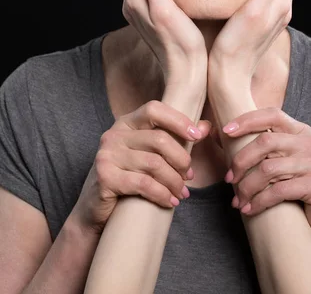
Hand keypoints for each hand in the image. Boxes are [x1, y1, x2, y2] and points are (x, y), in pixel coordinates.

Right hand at [71, 101, 211, 233]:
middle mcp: (114, 134)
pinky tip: (170, 201)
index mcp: (126, 123)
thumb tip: (206, 126)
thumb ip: (176, 139)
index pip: (154, 109)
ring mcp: (107, 155)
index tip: (197, 136)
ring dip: (174, 181)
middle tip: (189, 176)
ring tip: (181, 192)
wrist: (95, 211)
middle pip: (159, 139)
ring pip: (154, 164)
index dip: (178, 120)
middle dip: (181, 160)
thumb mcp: (150, 155)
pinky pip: (143, 184)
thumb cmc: (128, 178)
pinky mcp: (105, 177)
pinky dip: (162, 194)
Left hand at [221, 108, 310, 243]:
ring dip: (247, 187)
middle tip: (229, 179)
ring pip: (269, 169)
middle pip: (266, 141)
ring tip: (238, 200)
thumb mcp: (277, 162)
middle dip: (241, 161)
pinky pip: (279, 191)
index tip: (225, 131)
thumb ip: (254, 147)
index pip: (272, 114)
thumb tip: (214, 131)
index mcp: (301, 131)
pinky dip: (259, 201)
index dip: (247, 120)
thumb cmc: (294, 188)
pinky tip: (250, 210)